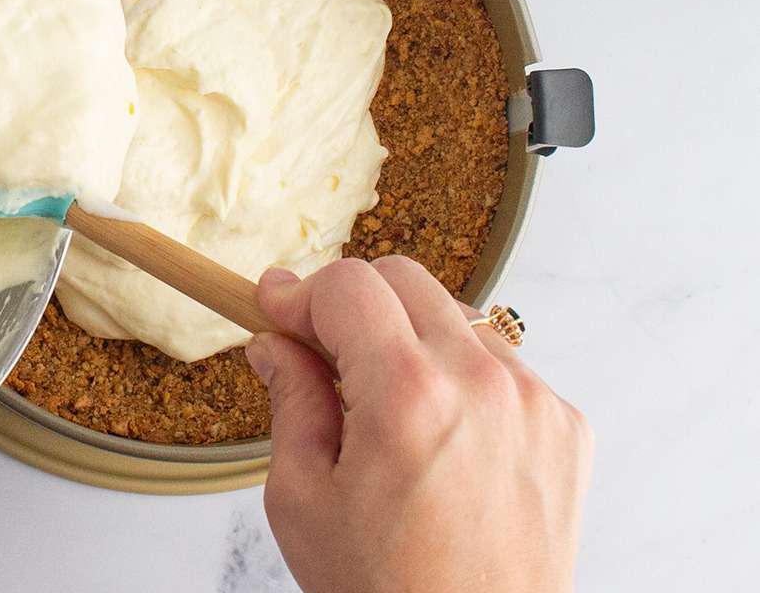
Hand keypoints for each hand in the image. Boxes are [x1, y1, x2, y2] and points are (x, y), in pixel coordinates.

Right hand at [246, 256, 591, 592]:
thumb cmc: (386, 591)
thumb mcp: (302, 499)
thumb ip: (291, 401)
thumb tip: (276, 344)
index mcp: (408, 395)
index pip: (348, 285)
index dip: (301, 292)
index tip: (277, 309)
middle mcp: (481, 383)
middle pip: (403, 280)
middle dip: (352, 302)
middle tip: (320, 349)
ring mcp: (533, 402)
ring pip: (455, 315)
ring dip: (409, 336)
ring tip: (383, 402)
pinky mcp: (565, 426)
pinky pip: (502, 364)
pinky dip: (461, 377)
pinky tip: (438, 433)